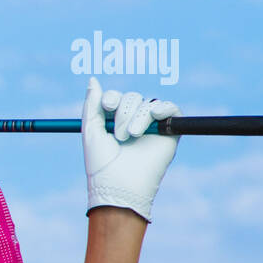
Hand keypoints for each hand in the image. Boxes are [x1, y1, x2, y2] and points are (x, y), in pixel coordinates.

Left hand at [82, 77, 180, 222]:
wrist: (120, 183)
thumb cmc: (101, 162)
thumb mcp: (90, 130)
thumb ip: (91, 104)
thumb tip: (93, 79)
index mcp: (114, 122)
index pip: (116, 97)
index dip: (112, 97)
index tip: (108, 106)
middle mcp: (133, 122)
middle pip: (132, 98)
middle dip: (124, 111)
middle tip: (119, 134)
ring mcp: (152, 127)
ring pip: (148, 103)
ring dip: (137, 116)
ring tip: (131, 136)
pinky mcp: (169, 132)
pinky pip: (171, 108)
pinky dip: (163, 108)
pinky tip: (154, 118)